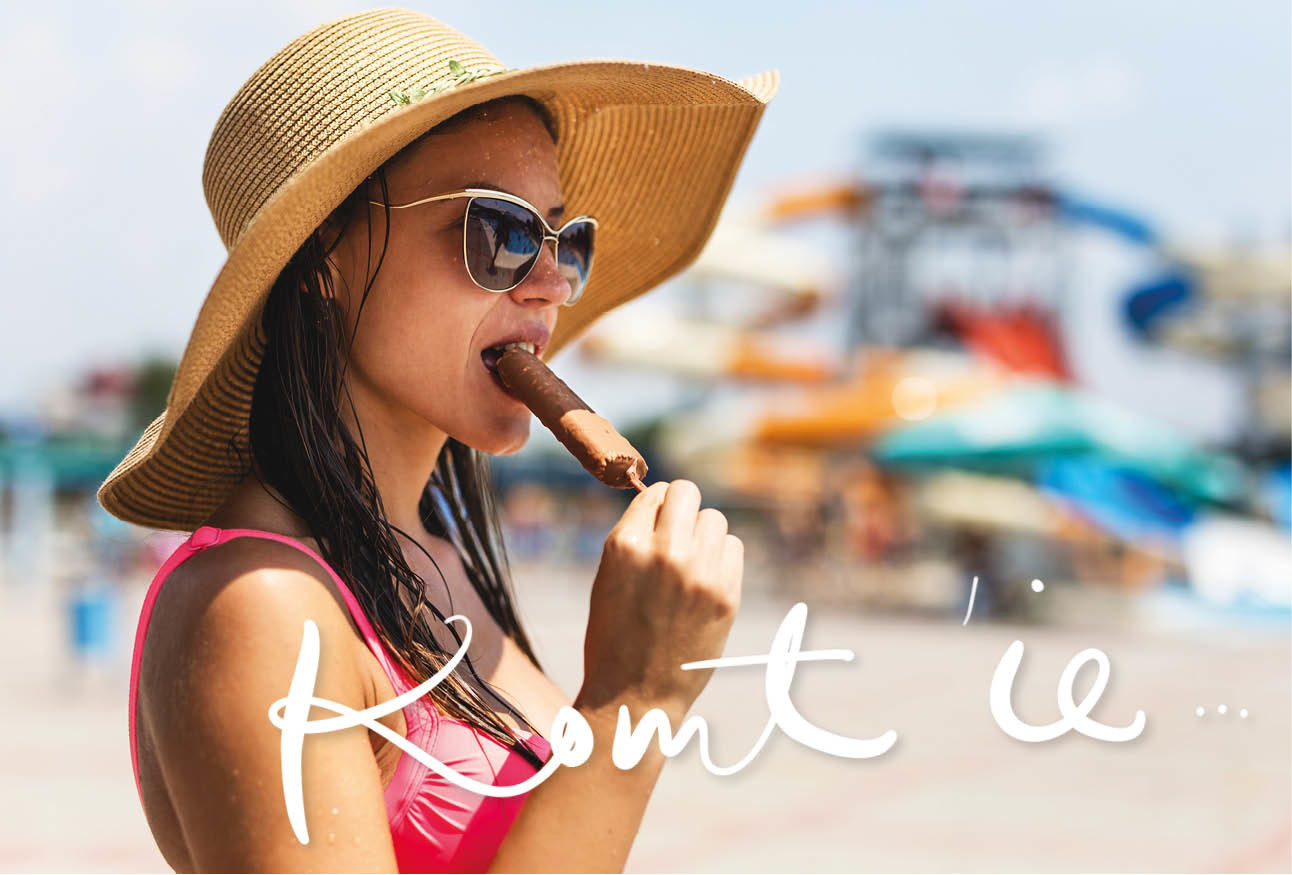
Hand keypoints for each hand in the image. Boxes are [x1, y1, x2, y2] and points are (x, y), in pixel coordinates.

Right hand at [577, 480, 743, 720]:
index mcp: (625, 545)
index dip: (657, 507)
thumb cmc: (614, 636)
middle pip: (687, 492)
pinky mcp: (726, 594)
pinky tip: (705, 581)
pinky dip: (722, 558)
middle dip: (682, 509)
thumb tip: (663, 501)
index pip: (655, 492)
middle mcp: (664, 552)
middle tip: (677, 535)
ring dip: (704, 534)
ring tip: (690, 564)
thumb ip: (635, 537)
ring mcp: (698, 573)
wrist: (635, 696)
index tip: (657, 524)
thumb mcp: (608, 578)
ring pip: (715, 518)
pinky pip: (734, 547)